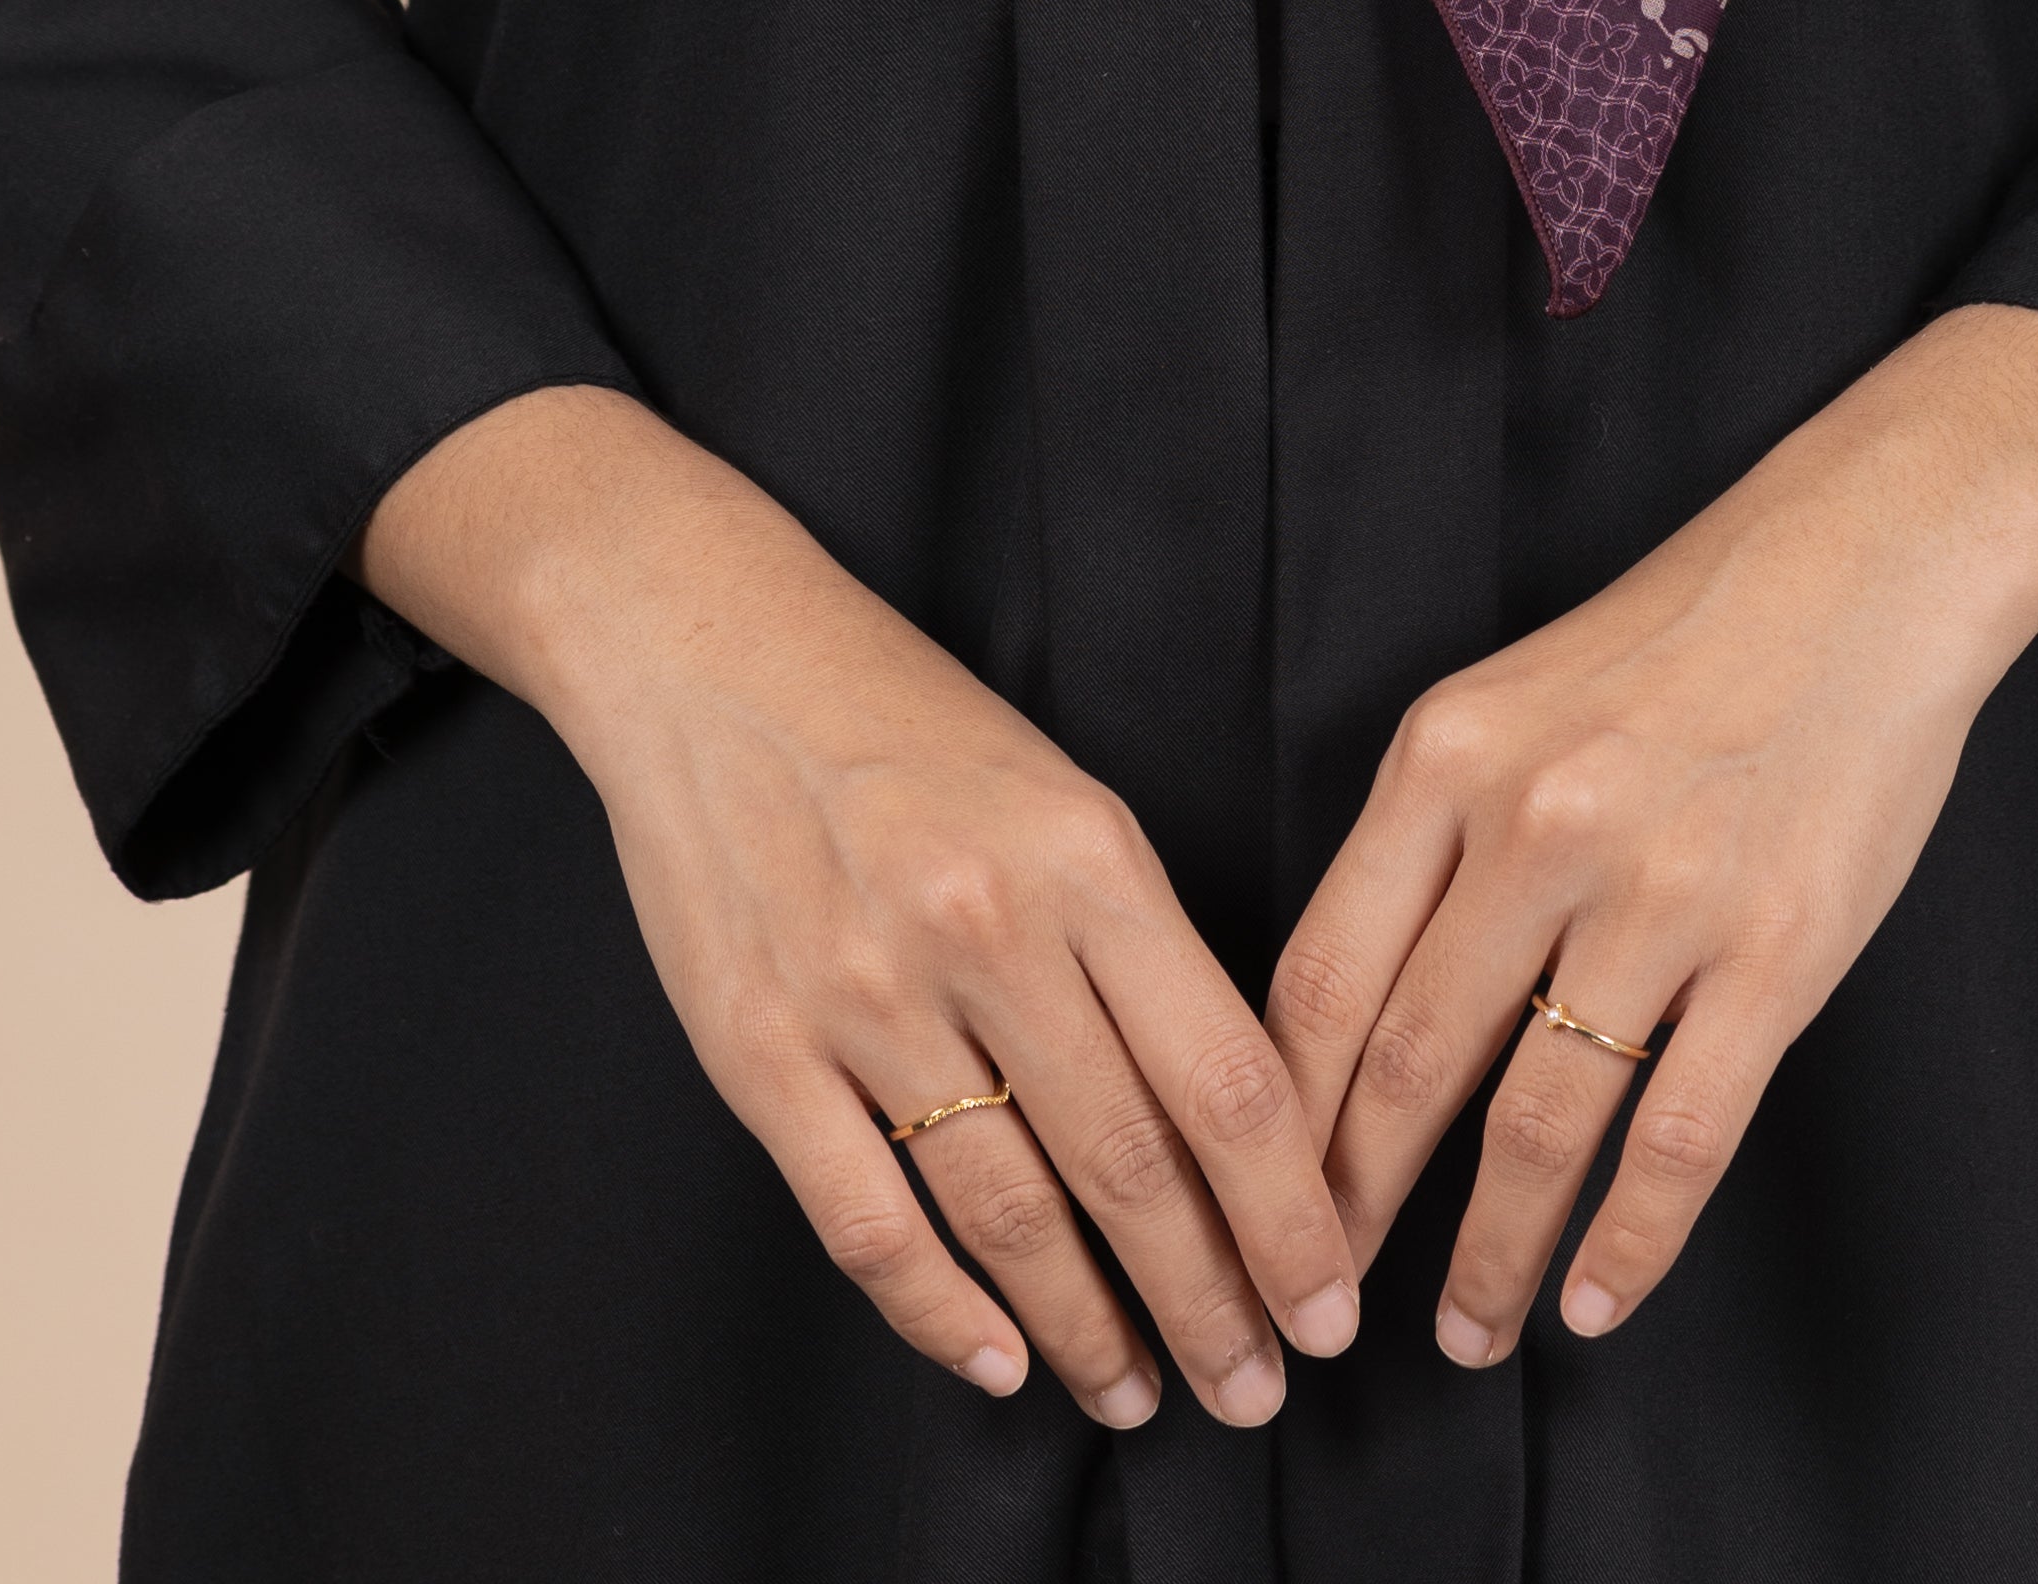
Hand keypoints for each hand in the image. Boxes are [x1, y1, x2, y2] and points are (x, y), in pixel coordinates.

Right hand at [361, 386, 1358, 1435]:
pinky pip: (868, 1219)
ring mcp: (865, 992)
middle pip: (1131, 1165)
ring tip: (1135, 1390)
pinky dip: (939, 1312)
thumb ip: (1138, 948)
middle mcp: (985, 926)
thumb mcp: (1061, 797)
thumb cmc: (908, 725)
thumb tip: (1223, 1126)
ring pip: (1007, 1210)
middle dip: (1210, 1303)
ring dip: (1086, 1327)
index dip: (1290, 1217)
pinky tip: (996, 1358)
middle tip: (1254, 1389)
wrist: (709, 647)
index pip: (1225, 1078)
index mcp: (1085, 855)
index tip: (1328, 1304)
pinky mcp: (760, 1045)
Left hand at [1267, 302, 2037, 1364]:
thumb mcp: (1508, 702)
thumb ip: (1429, 842)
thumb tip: (1347, 1020)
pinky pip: (1678, 1135)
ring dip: (1489, 1254)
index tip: (1250, 1210)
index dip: (1275, 1122)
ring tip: (1467, 1328)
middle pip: (1406, 1064)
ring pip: (1537, 1124)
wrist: (1864, 567)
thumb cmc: (1678, 639)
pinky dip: (1628, 1242)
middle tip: (1318, 1310)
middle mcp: (1538, 826)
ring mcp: (1662, 892)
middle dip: (1349, 1214)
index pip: (1322, 977)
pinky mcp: (1776, 950)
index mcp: (1447, 759)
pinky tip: (1595, 1300)